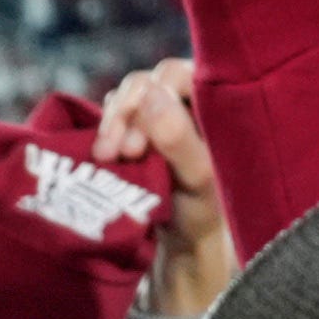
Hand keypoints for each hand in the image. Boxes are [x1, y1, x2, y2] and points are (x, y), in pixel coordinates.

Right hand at [97, 57, 235, 318]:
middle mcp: (188, 97)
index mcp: (215, 99)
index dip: (150, 100)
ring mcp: (161, 111)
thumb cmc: (202, 212)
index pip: (176, 75)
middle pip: (146, 83)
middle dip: (124, 115)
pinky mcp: (138, 126)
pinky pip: (115, 114)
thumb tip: (152, 96)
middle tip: (114, 155)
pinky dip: (106, 132)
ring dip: (111, 124)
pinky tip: (103, 156)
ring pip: (127, 97)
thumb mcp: (197, 179)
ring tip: (105, 158)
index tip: (134, 146)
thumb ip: (179, 138)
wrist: (183, 243)